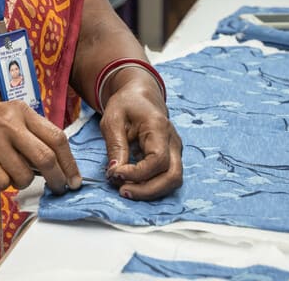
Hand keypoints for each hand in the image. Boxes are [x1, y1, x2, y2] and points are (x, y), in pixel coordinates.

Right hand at [0, 99, 82, 194]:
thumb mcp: (7, 116)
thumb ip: (31, 133)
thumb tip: (58, 163)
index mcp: (21, 111)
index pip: (57, 137)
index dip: (70, 163)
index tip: (74, 179)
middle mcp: (9, 124)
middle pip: (46, 159)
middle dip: (56, 179)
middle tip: (58, 188)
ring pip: (24, 175)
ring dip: (23, 182)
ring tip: (11, 173)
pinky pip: (2, 183)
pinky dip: (2, 184)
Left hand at [99, 70, 182, 199]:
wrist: (140, 96)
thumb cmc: (126, 105)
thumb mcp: (113, 119)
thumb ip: (116, 145)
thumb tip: (115, 172)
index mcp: (159, 127)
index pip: (158, 160)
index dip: (138, 173)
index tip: (114, 173)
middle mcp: (173, 142)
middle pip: (172, 177)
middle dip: (147, 190)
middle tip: (122, 191)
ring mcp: (175, 151)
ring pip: (173, 182)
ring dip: (149, 191)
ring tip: (124, 190)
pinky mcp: (171, 158)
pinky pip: (166, 179)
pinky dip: (150, 186)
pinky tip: (130, 184)